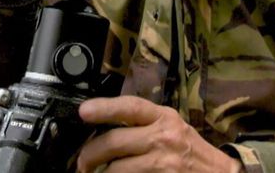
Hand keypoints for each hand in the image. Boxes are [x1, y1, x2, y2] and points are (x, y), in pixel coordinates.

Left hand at [76, 96, 242, 172]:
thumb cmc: (192, 153)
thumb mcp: (173, 129)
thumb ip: (144, 125)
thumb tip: (106, 128)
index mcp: (164, 118)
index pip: (130, 107)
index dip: (104, 107)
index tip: (83, 111)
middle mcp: (163, 137)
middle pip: (114, 141)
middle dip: (90, 153)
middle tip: (82, 162)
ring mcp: (163, 163)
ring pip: (116, 168)